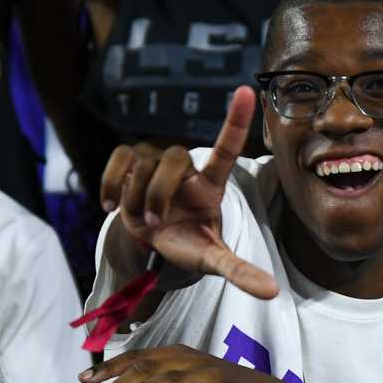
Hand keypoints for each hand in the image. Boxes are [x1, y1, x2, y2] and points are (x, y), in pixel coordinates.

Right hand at [100, 85, 279, 297]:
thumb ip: (239, 272)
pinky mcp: (130, 161)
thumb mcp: (212, 259)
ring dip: (135, 201)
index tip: (247, 89)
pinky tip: (111, 205)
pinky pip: (118, 160)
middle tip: (154, 223)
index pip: (226, 147)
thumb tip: (271, 293)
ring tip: (142, 221)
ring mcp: (157, 160)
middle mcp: (186, 166)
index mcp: (211, 184)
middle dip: (159, 194)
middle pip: (174, 158)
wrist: (157, 242)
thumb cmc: (190, 243)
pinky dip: (111, 184)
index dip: (236, 119)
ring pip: (142, 166)